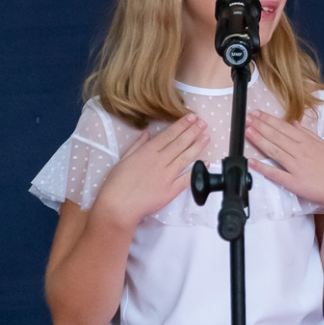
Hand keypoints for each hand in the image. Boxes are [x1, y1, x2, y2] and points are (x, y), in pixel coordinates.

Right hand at [95, 114, 209, 227]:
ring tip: (207, 137)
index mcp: (147, 152)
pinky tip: (207, 163)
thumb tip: (147, 133)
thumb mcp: (123, 159)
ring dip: (198, 146)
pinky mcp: (171, 190)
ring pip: (186, 157)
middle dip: (194, 131)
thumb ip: (137, 145)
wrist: (118, 207)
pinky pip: (188, 178)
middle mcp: (159, 161)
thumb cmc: (116, 184)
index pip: (169, 135)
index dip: (182, 125)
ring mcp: (167, 176)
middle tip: (203, 123)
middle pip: (180, 143)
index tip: (192, 117)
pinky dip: (198, 170)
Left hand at [246, 109, 323, 213]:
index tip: (257, 113)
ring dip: (259, 140)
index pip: (284, 127)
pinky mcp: (293, 182)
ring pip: (274, 150)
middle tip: (247, 117)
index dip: (268, 119)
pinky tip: (252, 161)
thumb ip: (309, 134)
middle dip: (260, 125)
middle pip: (276, 136)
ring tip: (247, 131)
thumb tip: (295, 123)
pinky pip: (275, 173)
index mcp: (308, 142)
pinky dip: (262, 167)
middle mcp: (300, 152)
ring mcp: (296, 167)